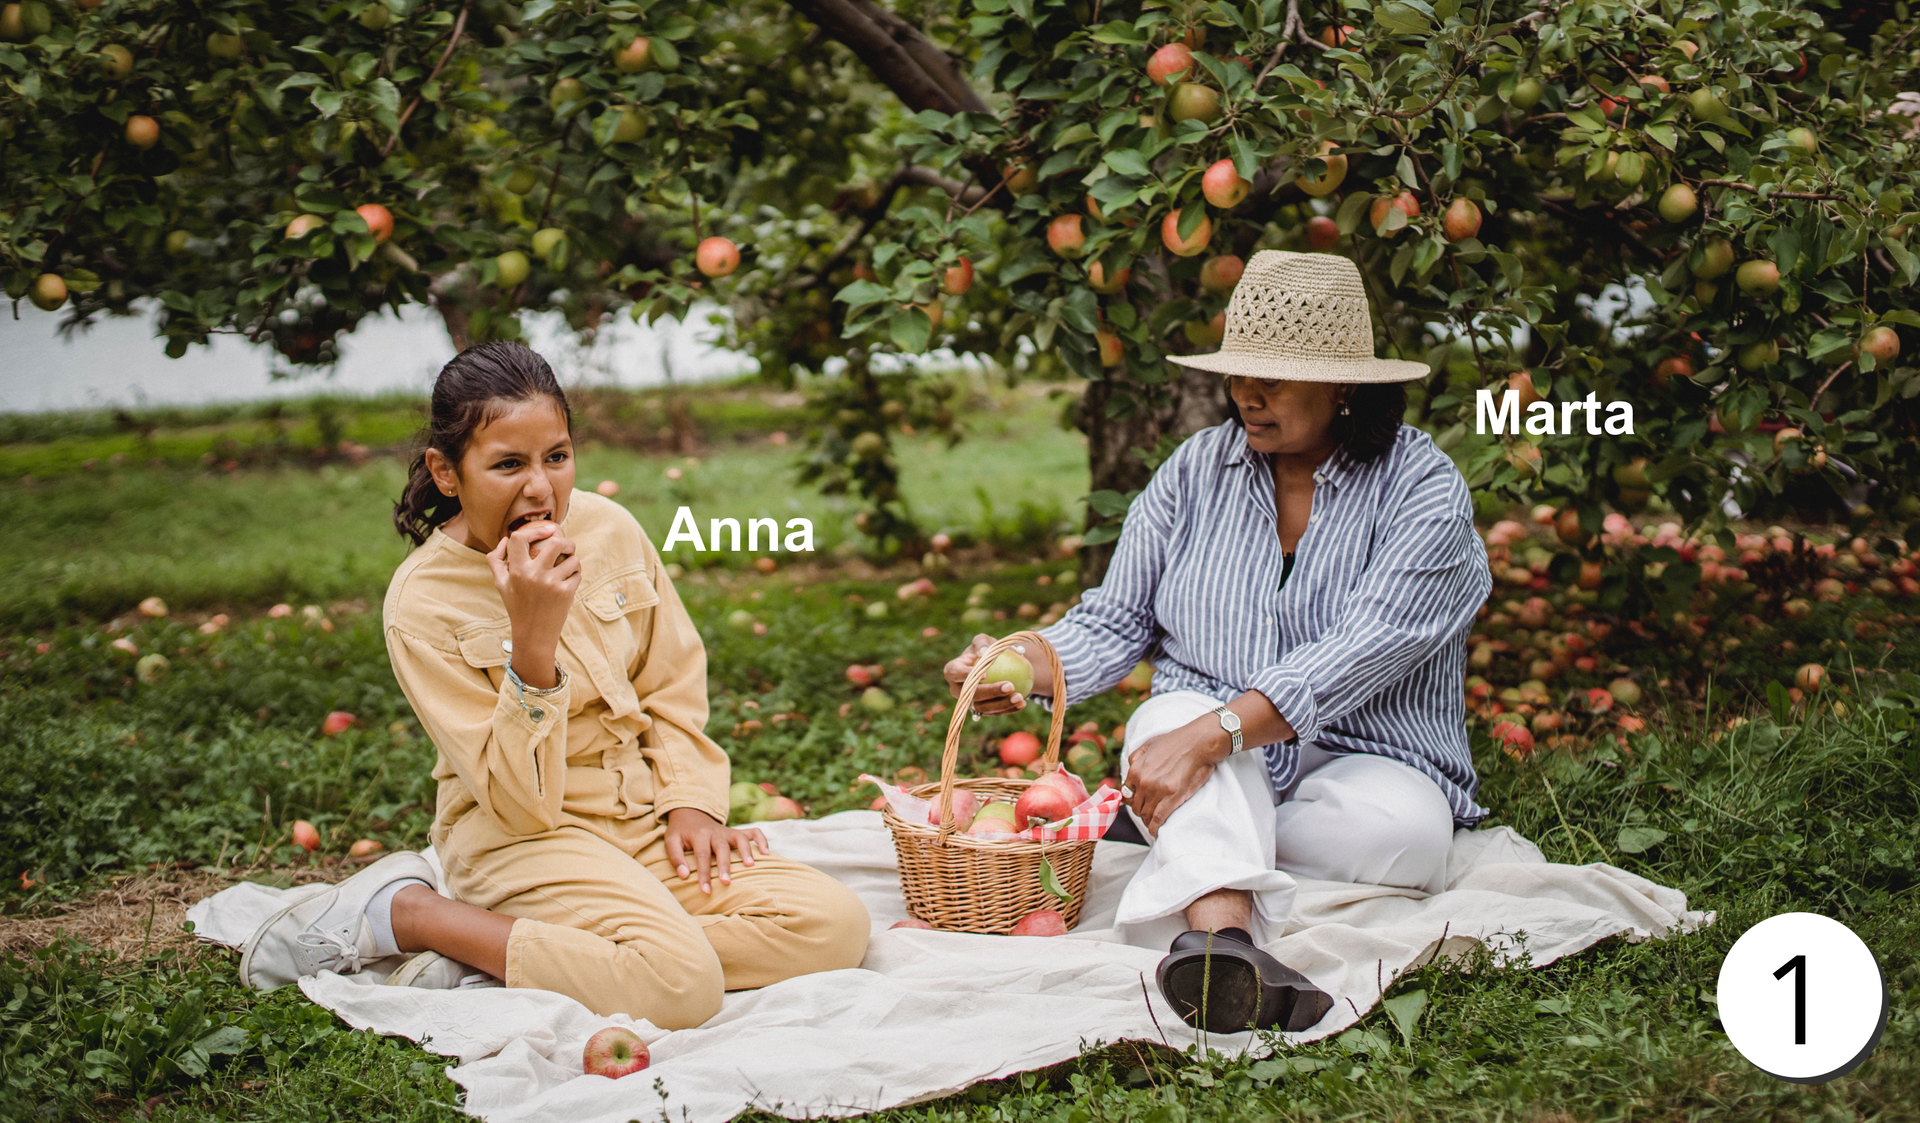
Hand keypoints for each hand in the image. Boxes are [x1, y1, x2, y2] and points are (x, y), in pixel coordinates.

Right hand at [484, 519, 580, 688]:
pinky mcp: (566, 593)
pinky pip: (577, 573)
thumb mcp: (501, 584)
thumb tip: (505, 539)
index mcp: (516, 571)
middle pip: (556, 542)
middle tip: (566, 546)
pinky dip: (576, 574)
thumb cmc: (517, 606)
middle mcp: (534, 575)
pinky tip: (569, 580)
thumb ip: (496, 560)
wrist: (533, 634)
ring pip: (572, 558)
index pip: (521, 538)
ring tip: (567, 567)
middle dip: (566, 541)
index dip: (535, 530)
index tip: (546, 530)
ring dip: (573, 560)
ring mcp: (552, 584)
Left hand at [664, 807, 766, 893]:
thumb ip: (675, 857)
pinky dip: (761, 840)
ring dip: (746, 851)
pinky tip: (766, 854)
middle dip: (725, 866)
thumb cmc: (680, 832)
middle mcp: (715, 832)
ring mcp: (728, 831)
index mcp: (699, 834)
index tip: (706, 891)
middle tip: (726, 883)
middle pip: (722, 848)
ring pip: (740, 838)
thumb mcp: (671, 840)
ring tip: (751, 866)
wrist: (690, 812)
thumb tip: (684, 876)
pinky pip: (753, 832)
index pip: (702, 855)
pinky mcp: (736, 831)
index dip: (704, 874)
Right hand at [943, 633, 1029, 715]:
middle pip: (971, 695)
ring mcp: (968, 703)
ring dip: (1002, 705)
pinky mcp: (981, 711)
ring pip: (983, 708)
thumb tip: (983, 653)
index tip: (985, 675)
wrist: (994, 666)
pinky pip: (995, 713)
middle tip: (1010, 686)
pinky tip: (1022, 703)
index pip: (956, 674)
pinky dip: (1009, 709)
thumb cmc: (986, 649)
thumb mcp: (984, 640)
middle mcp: (957, 690)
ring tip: (1019, 697)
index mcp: (952, 671)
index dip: (967, 676)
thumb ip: (982, 643)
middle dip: (991, 692)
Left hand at [1123, 717, 1232, 836]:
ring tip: (1155, 823)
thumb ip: (1136, 757)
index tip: (1142, 803)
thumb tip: (1129, 768)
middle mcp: (1143, 781)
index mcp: (1136, 769)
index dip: (1134, 800)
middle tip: (1151, 813)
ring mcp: (1156, 790)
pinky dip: (1155, 828)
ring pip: (1146, 814)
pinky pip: (1157, 819)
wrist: (1199, 742)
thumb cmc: (1178, 741)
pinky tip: (1156, 832)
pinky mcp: (1171, 798)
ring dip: (1149, 821)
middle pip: (1136, 806)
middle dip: (1143, 811)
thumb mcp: (1149, 744)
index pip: (1127, 794)